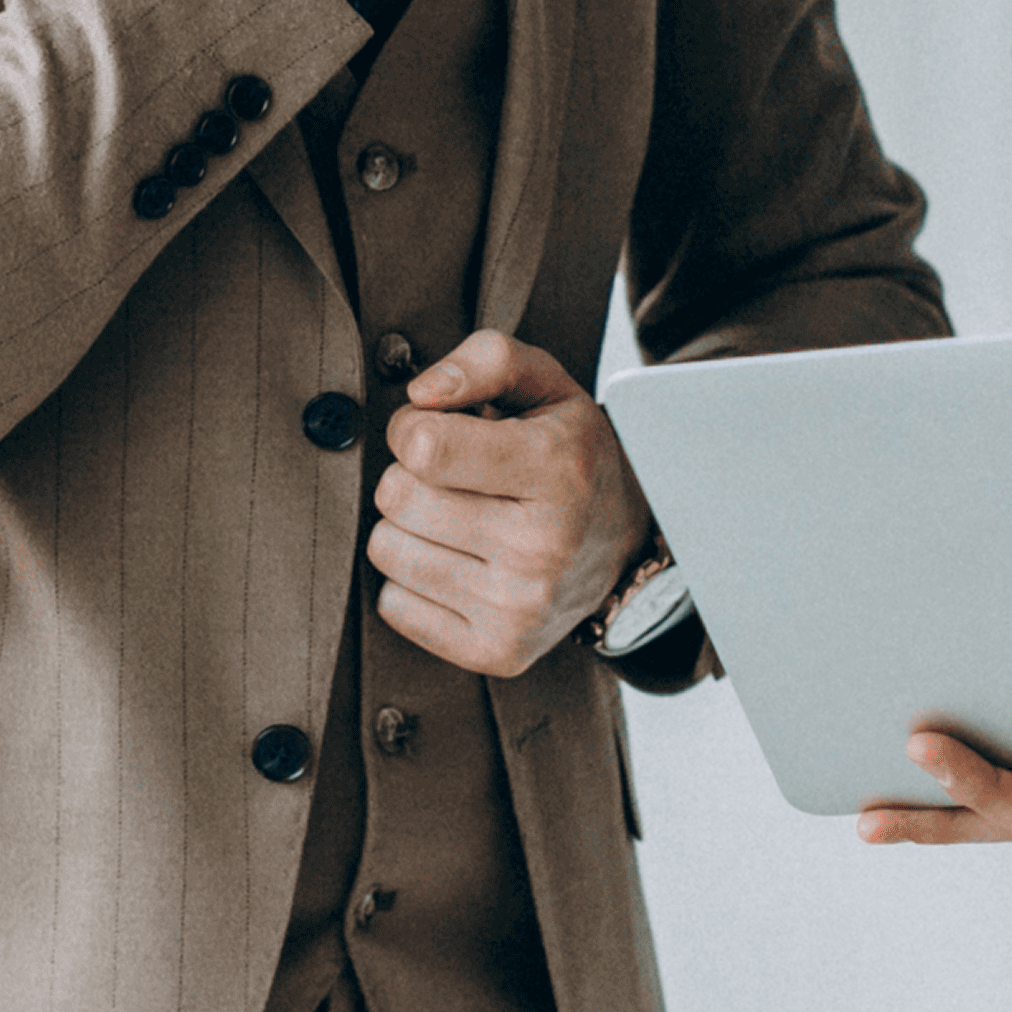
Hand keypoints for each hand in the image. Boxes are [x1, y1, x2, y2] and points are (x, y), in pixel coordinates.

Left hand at [365, 331, 653, 677]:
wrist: (624, 543)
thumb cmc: (569, 455)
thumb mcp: (545, 384)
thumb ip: (484, 360)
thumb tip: (420, 394)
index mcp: (557, 469)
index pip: (424, 446)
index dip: (414, 427)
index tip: (440, 431)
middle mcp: (542, 546)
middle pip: (397, 497)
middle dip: (411, 477)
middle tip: (455, 478)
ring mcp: (520, 608)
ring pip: (387, 550)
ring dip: (409, 528)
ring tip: (458, 519)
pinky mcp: (496, 652)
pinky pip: (393, 605)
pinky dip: (414, 582)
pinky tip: (459, 564)